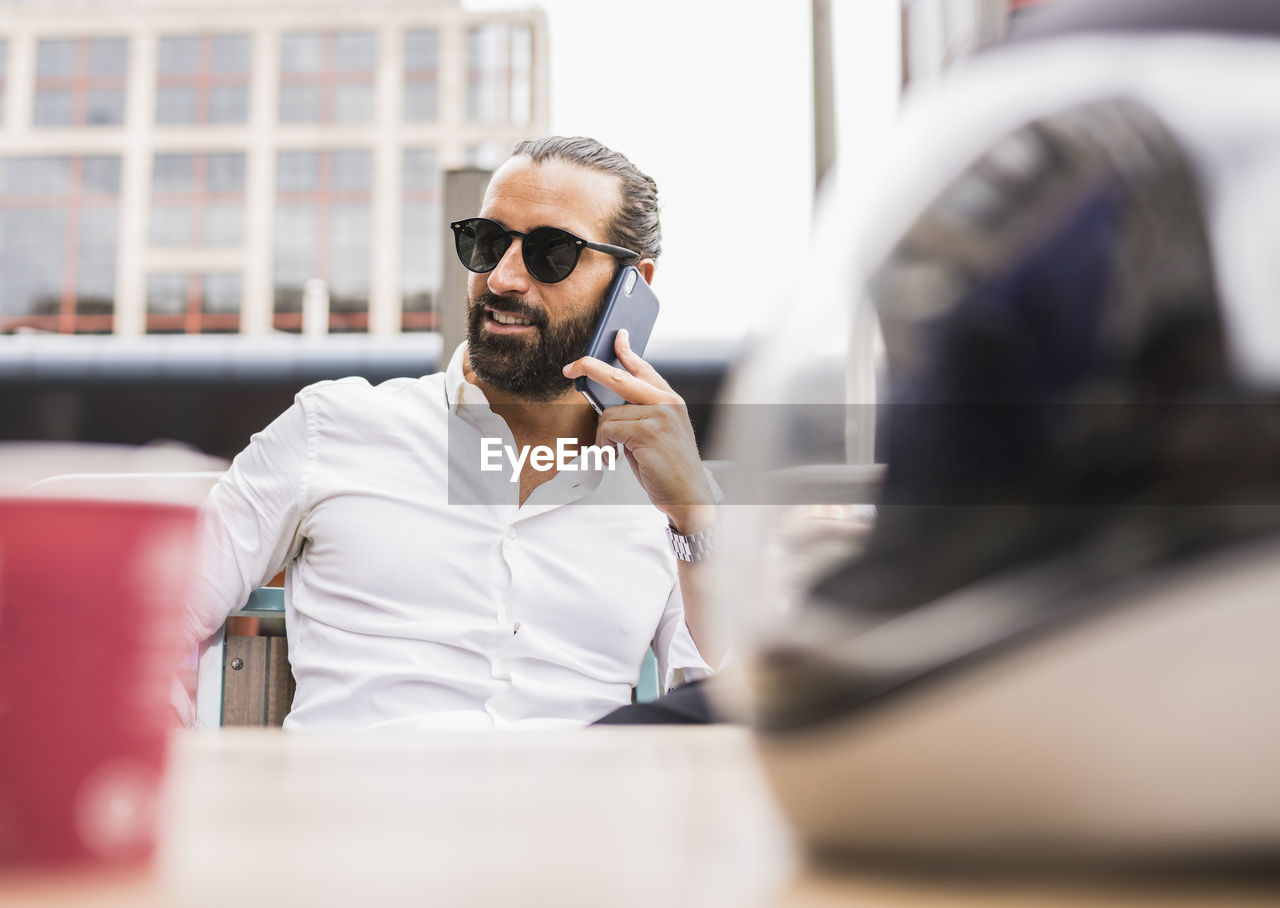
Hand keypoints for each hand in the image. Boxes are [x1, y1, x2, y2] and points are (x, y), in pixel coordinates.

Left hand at [562, 330, 717, 533]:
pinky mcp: (648, 432)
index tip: (618, 337)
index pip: (645, 369)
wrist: (690, 496)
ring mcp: (659, 415)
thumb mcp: (657, 435)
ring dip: (603, 436)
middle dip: (590, 368)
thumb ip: (639, 417)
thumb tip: (608, 408)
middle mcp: (667, 402)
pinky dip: (604, 446)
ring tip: (613, 453)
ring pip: (609, 413)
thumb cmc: (671, 471)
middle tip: (570, 369)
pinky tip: (614, 458)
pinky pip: (609, 429)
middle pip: (620, 377)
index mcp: (671, 401)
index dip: (628, 351)